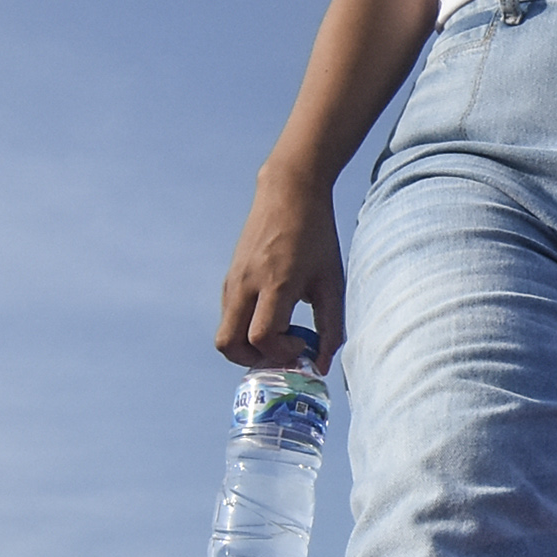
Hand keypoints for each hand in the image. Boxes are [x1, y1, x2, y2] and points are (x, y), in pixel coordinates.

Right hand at [216, 169, 347, 370]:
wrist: (289, 191)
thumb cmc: (316, 236)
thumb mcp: (332, 281)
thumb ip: (331, 327)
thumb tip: (320, 365)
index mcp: (276, 282)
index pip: (262, 337)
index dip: (280, 353)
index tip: (300, 345)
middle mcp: (247, 283)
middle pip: (228, 345)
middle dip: (253, 361)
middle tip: (280, 351)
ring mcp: (233, 280)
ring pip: (224, 334)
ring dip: (248, 346)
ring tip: (280, 333)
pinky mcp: (229, 277)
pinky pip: (228, 316)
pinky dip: (245, 327)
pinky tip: (273, 315)